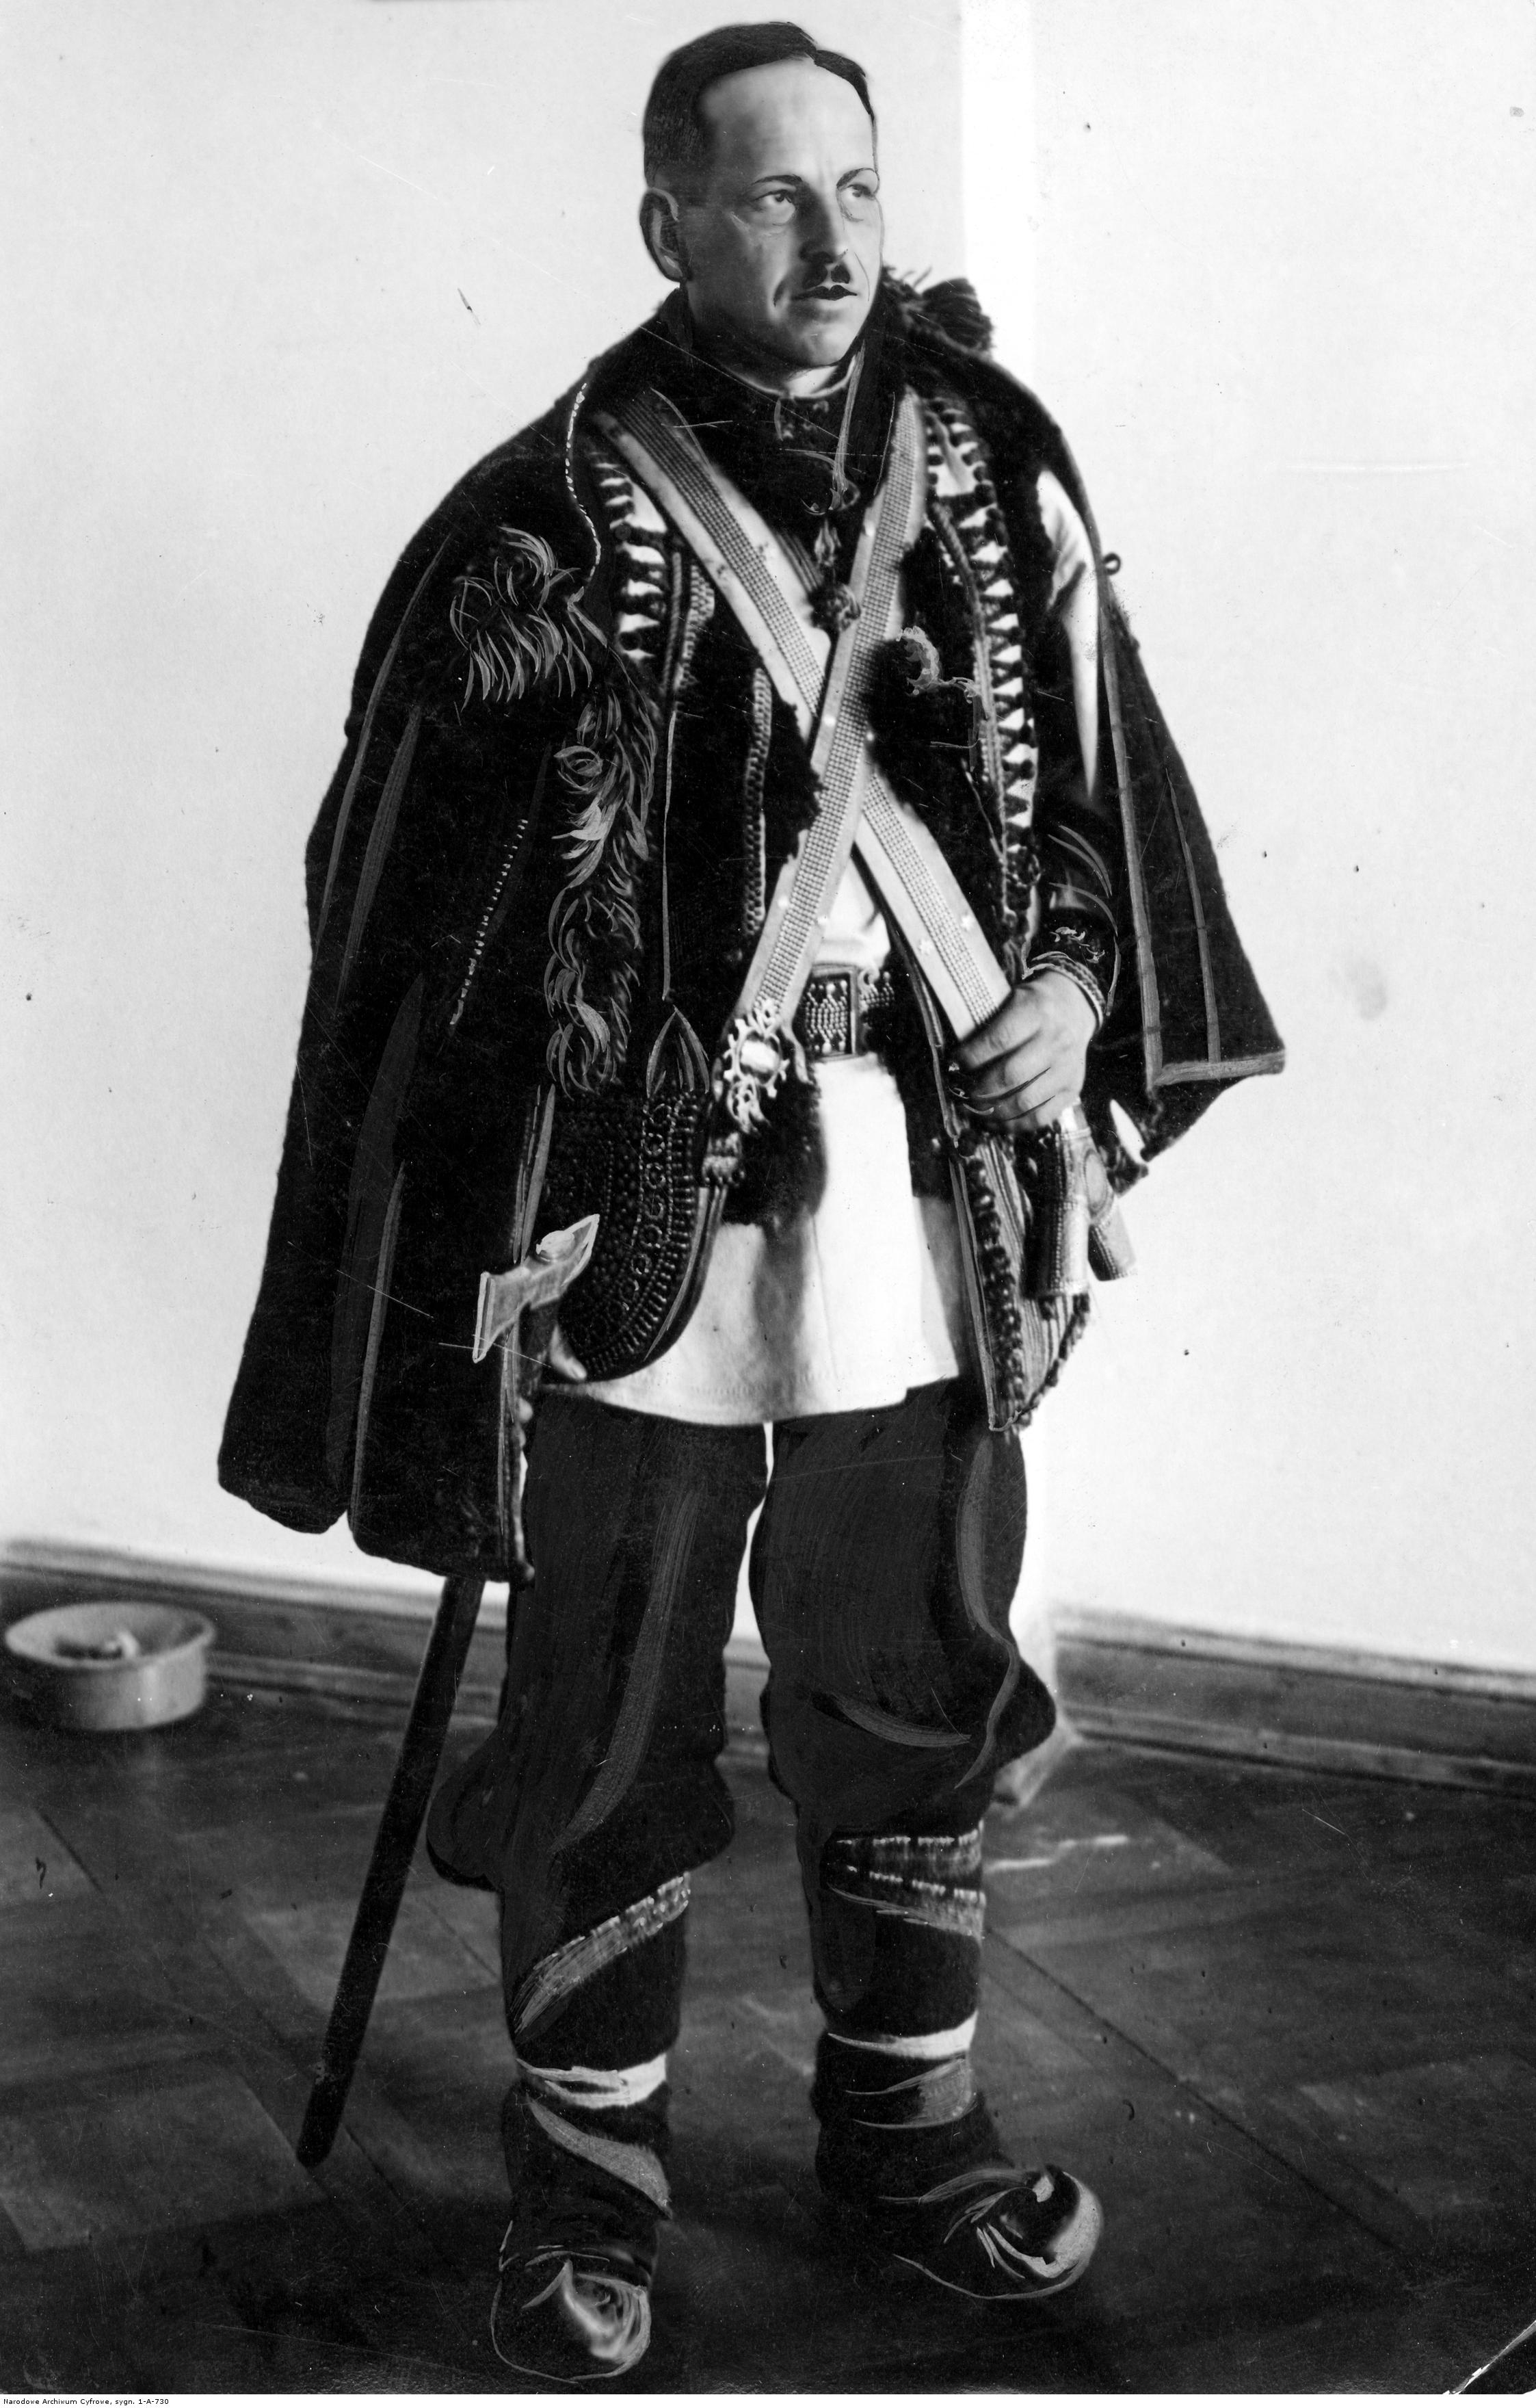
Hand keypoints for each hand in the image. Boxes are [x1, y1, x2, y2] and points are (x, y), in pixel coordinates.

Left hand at [950, 972, 1095, 1132]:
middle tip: (963, 1094)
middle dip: (980, 1090)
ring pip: (1026, 1100)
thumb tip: (957, 1061)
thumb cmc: (1033, 1005)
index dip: (973, 1057)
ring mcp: (1067, 1067)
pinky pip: (1042, 1116)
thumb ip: (989, 1024)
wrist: (1075, 1006)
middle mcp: (1056, 1040)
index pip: (1000, 1039)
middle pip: (1012, 1075)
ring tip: (976, 1111)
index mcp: (1037, 1012)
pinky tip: (997, 1122)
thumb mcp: (1012, 998)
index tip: (955, 1065)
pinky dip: (1016, 1125)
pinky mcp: (1073, 1088)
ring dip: (994, 1112)